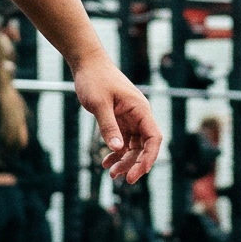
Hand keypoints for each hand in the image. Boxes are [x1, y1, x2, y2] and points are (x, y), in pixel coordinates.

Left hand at [74, 56, 162, 183]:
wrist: (87, 63)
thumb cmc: (94, 79)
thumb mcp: (99, 104)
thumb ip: (109, 127)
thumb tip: (118, 149)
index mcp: (140, 109)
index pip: (154, 138)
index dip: (149, 158)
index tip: (137, 173)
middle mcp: (139, 115)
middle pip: (144, 146)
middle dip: (134, 163)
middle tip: (120, 178)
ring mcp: (130, 118)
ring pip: (133, 146)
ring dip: (124, 161)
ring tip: (110, 173)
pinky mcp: (119, 119)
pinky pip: (122, 140)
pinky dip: (116, 152)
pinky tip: (106, 162)